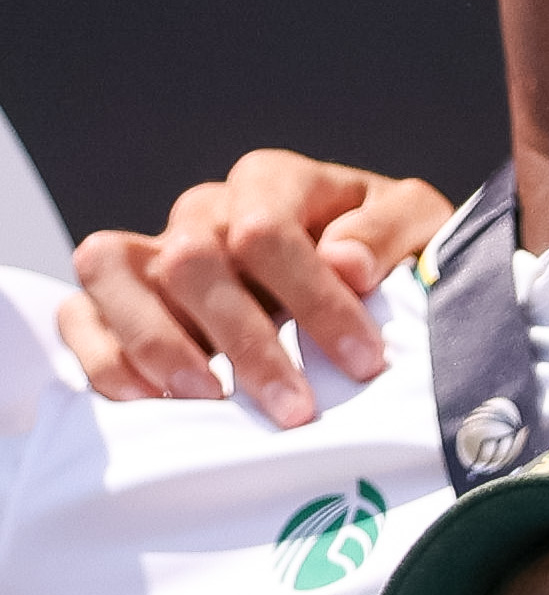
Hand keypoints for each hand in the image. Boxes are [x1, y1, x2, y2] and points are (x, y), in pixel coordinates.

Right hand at [55, 155, 456, 418]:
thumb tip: (344, 261)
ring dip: (160, 342)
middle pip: (192, 258)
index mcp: (274, 184)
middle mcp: (205, 211)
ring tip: (213, 400)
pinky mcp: (121, 299)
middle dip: (246, 341)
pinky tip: (152, 402)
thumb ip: (390, 235)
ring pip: (113, 271)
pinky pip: (81, 315)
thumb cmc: (393, 254)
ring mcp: (156, 253)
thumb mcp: (421, 231)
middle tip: (295, 410)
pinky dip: (106, 358)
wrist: (372, 278)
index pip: (265, 229)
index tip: (362, 362)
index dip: (313, 298)